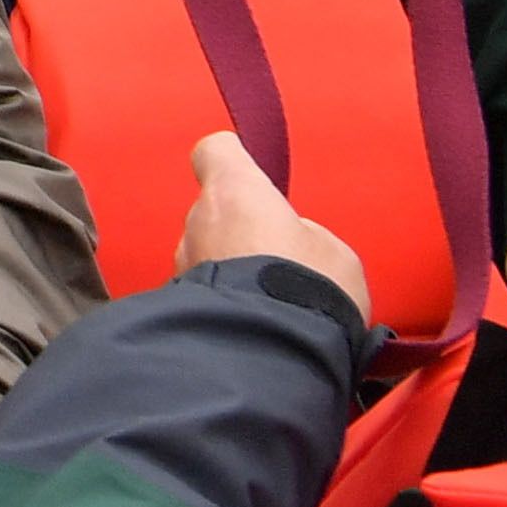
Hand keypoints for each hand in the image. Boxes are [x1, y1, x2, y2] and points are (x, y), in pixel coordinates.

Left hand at [174, 130, 368, 320]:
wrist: (266, 354)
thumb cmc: (307, 290)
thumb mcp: (332, 253)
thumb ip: (303, 234)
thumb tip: (289, 240)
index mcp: (235, 191)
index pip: (216, 152)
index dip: (233, 160)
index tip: (250, 173)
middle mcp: (198, 220)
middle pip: (216, 211)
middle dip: (241, 233)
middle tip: (277, 263)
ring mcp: (181, 263)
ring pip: (207, 256)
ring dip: (229, 272)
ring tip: (267, 303)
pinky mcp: (175, 304)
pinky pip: (201, 294)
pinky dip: (221, 304)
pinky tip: (249, 327)